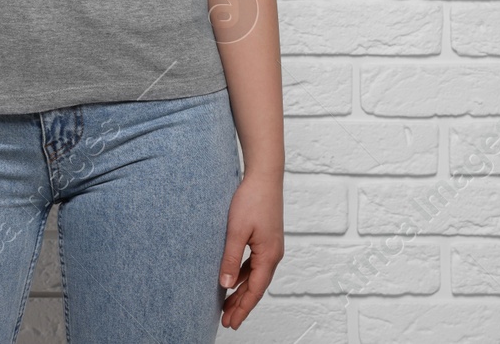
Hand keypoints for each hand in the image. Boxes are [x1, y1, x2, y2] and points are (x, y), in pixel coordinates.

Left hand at [218, 169, 283, 329]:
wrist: (264, 176)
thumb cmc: (252, 199)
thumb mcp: (237, 231)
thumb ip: (231, 259)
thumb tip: (226, 285)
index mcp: (269, 255)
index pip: (255, 291)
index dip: (242, 309)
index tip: (231, 323)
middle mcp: (273, 254)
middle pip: (256, 287)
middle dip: (241, 305)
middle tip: (227, 321)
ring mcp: (271, 247)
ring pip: (255, 277)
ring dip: (242, 291)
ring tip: (227, 305)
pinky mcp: (265, 239)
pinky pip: (255, 264)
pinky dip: (244, 276)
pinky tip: (234, 280)